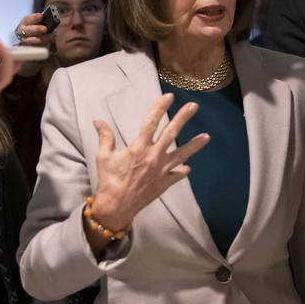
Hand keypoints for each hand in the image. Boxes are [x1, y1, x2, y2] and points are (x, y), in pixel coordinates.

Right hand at [14, 11, 53, 47]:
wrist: (37, 37)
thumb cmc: (39, 27)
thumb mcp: (40, 22)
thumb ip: (44, 20)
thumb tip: (50, 20)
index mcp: (24, 22)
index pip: (27, 19)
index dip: (34, 17)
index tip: (41, 16)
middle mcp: (23, 31)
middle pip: (28, 30)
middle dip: (37, 29)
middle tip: (45, 28)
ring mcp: (25, 40)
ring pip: (31, 41)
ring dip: (41, 39)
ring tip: (50, 37)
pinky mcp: (30, 48)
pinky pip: (35, 47)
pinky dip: (42, 45)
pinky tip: (48, 42)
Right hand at [89, 93, 208, 230]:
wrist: (116, 207)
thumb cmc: (109, 181)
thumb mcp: (104, 157)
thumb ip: (105, 137)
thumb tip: (98, 121)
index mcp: (138, 148)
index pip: (151, 123)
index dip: (160, 108)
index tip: (168, 96)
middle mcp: (153, 157)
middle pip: (171, 133)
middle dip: (182, 118)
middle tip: (193, 106)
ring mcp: (161, 171)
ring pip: (181, 154)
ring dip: (194, 145)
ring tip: (206, 137)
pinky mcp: (164, 183)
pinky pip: (176, 175)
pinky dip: (182, 171)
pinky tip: (187, 167)